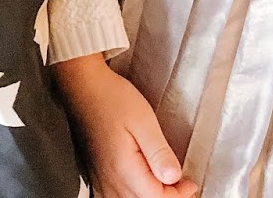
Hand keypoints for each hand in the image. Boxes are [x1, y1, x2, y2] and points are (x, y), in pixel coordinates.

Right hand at [54, 56, 199, 197]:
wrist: (82, 86)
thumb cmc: (111, 98)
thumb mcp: (144, 121)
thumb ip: (159, 153)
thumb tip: (173, 177)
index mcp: (123, 169)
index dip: (178, 194)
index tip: (189, 182)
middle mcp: (108, 179)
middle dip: (165, 197)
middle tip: (181, 185)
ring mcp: (98, 178)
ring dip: (147, 196)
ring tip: (162, 185)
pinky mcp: (93, 172)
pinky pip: (112, 196)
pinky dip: (129, 194)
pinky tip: (137, 185)